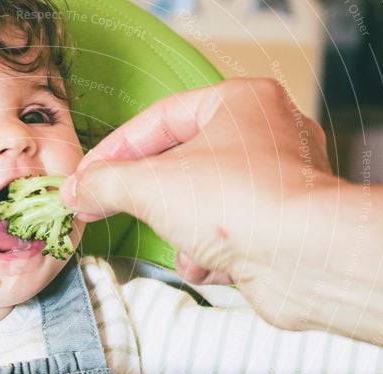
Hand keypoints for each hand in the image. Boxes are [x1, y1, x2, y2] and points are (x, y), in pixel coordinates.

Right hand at [61, 77, 333, 291]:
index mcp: (239, 103)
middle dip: (148, 198)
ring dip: (181, 232)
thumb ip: (104, 184)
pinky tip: (215, 262)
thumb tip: (78, 191)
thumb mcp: (149, 186)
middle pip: (178, 165)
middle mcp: (264, 136)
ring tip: (185, 242)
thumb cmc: (241, 203)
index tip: (85, 178)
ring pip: (199, 204)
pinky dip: (210, 253)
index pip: (158, 120)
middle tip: (103, 209)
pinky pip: (225, 234)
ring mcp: (275, 183)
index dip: (113, 151)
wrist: (303, 260)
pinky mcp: (279, 225)